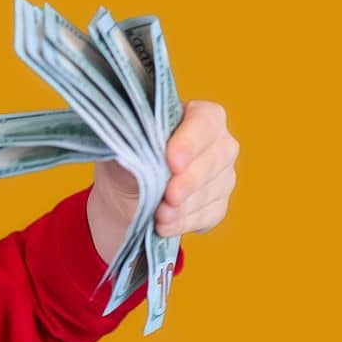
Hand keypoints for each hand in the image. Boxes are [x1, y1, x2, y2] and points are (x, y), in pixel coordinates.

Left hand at [92, 99, 239, 237]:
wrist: (124, 197)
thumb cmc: (124, 163)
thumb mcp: (120, 150)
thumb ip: (132, 144)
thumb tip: (139, 152)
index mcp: (194, 115)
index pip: (206, 120)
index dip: (191, 141)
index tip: (172, 162)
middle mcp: (216, 141)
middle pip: (217, 157)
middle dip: (190, 181)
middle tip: (168, 197)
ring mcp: (222, 173)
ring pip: (215, 189)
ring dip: (185, 206)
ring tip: (158, 216)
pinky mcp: (219, 202)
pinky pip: (211, 213)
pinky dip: (186, 222)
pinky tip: (164, 226)